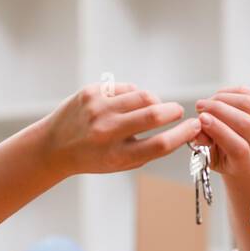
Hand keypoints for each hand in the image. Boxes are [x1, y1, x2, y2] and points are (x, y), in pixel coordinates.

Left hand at [40, 83, 200, 177]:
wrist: (54, 147)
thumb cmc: (96, 157)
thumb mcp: (122, 163)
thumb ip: (150, 149)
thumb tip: (183, 129)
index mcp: (117, 156)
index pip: (160, 144)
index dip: (183, 133)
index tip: (195, 126)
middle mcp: (106, 132)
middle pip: (154, 114)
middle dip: (173, 111)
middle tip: (178, 111)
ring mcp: (97, 109)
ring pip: (143, 95)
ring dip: (154, 101)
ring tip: (151, 109)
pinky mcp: (91, 93)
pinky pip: (126, 88)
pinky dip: (133, 96)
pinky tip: (127, 105)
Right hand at [193, 86, 249, 175]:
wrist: (245, 150)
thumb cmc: (224, 154)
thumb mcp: (211, 156)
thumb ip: (204, 144)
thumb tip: (197, 130)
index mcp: (249, 163)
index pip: (238, 147)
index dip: (219, 130)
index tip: (201, 118)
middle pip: (245, 123)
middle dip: (219, 110)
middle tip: (199, 105)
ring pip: (249, 104)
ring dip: (224, 98)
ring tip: (207, 101)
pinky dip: (232, 91)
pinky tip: (219, 95)